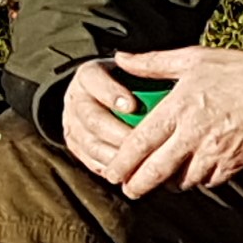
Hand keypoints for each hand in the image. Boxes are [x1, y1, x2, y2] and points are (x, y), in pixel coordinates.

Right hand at [58, 57, 150, 182]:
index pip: (94, 81)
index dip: (111, 93)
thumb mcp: (137, 70)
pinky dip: (111, 169)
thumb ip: (148, 67)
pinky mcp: (74, 146)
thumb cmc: (132, 82)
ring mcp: (72, 124)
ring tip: (139, 165)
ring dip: (114, 156)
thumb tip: (170, 66)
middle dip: (116, 133)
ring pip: (89, 144)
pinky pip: (90, 160)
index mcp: (88, 75)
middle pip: (91, 118)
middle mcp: (75, 99)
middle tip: (141, 144)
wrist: (103, 96)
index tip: (133, 105)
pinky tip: (132, 175)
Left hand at [79, 46, 242, 198]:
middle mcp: (194, 135)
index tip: (110, 172)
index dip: (121, 163)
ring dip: (167, 185)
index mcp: (179, 109)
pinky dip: (195, 181)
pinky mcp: (235, 164)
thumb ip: (152, 63)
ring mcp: (216, 153)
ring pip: (181, 181)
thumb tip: (120, 58)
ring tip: (159, 182)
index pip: (139, 144)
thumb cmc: (238, 69)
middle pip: (155, 172)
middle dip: (136, 186)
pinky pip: (208, 181)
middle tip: (128, 190)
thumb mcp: (192, 58)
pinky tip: (190, 174)